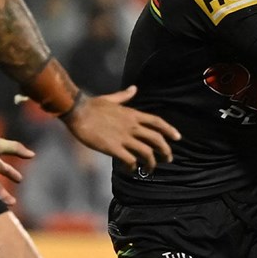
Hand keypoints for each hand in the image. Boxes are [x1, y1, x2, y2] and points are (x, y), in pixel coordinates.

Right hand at [62, 85, 181, 172]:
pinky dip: (133, 167)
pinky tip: (131, 169)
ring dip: (151, 163)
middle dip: (166, 151)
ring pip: (147, 153)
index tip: (178, 138)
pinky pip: (130, 160)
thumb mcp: (112, 98)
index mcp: (133, 114)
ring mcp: (124, 137)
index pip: (157, 122)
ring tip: (150, 169)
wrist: (78, 111)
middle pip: (157, 139)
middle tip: (168, 159)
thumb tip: (134, 88)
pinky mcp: (114, 148)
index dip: (170, 130)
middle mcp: (132, 126)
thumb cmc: (93, 105)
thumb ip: (125, 96)